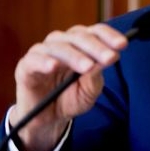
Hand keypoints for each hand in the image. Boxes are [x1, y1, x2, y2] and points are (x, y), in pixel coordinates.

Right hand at [10, 23, 127, 150]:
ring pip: (60, 47)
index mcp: (80, 44)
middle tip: (110, 58)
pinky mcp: (26, 66)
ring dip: (75, 56)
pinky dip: (43, 62)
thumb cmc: (70, 98)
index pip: (96, 32)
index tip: (123, 45)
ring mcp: (43, 52)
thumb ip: (97, 76)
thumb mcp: (90, 91)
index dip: (110, 36)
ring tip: (87, 67)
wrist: (47, 119)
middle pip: (80, 37)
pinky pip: (34, 59)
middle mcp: (62, 43)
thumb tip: (108, 58)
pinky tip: (53, 67)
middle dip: (97, 48)